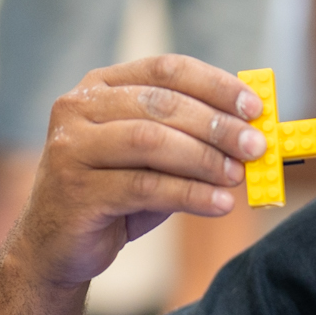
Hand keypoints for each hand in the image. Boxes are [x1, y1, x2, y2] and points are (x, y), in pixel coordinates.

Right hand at [10, 56, 269, 288]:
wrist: (59, 244)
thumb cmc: (116, 194)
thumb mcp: (156, 157)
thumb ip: (193, 137)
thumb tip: (254, 132)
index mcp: (101, 86)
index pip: (166, 69)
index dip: (216, 85)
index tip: (255, 108)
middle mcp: (78, 107)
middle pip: (161, 104)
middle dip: (217, 126)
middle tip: (256, 147)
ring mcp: (71, 147)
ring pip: (151, 141)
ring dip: (204, 159)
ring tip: (238, 177)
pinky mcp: (75, 189)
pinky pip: (145, 186)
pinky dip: (190, 194)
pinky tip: (220, 204)